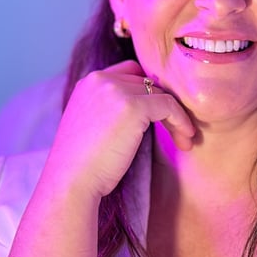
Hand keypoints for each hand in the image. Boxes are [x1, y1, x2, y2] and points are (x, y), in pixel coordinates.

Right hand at [45, 60, 194, 199]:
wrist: (71, 182)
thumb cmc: (83, 165)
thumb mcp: (92, 125)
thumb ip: (111, 110)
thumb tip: (146, 113)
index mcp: (89, 83)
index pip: (130, 73)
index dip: (149, 93)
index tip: (161, 117)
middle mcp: (100, 79)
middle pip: (147, 84)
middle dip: (164, 107)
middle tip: (177, 132)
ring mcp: (116, 90)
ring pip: (161, 94)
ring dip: (176, 116)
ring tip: (184, 139)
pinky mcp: (133, 106)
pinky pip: (169, 106)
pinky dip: (181, 121)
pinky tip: (185, 139)